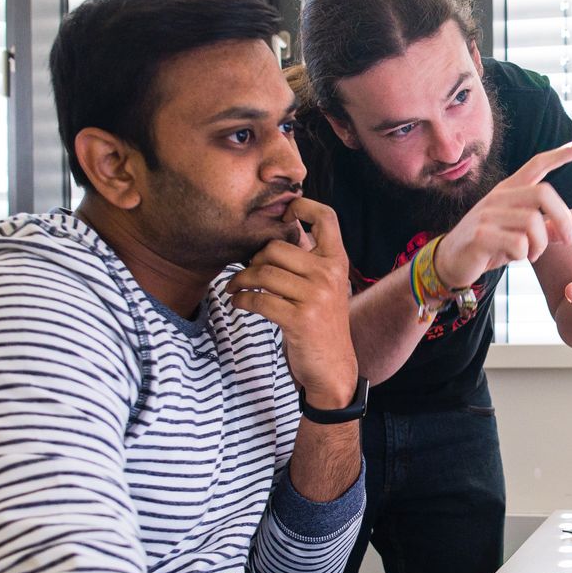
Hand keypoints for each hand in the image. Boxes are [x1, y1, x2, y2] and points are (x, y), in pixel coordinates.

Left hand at [226, 198, 358, 406]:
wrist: (333, 367)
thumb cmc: (321, 323)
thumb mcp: (325, 286)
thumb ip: (309, 260)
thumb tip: (279, 229)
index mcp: (337, 261)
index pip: (326, 217)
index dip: (302, 205)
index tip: (283, 214)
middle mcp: (329, 275)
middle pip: (277, 247)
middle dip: (253, 259)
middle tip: (245, 272)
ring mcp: (316, 297)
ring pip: (264, 273)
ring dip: (240, 281)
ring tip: (234, 287)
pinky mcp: (299, 320)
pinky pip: (259, 300)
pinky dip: (242, 300)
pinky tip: (239, 303)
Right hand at [434, 141, 571, 286]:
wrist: (450, 262)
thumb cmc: (490, 245)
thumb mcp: (522, 236)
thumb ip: (551, 231)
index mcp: (509, 191)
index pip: (537, 165)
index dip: (560, 155)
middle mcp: (498, 197)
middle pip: (543, 193)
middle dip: (562, 217)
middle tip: (568, 238)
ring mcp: (487, 215)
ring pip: (532, 222)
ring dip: (541, 244)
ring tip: (532, 255)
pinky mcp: (480, 236)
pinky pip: (517, 243)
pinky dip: (522, 255)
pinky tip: (512, 257)